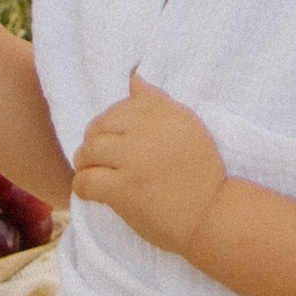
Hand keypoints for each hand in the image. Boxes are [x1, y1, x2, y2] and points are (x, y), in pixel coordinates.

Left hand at [68, 72, 226, 263]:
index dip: (112, 123)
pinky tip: (89, 191)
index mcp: (165, 113)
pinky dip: (81, 186)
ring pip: (89, 150)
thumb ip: (158, 102)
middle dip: (93, 141)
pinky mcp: (125, 189)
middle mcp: (148, 131)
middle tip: (97, 157)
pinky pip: (87, 180)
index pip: (121, 106)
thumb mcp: (188, 128)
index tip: (116, 140)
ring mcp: (135, 159)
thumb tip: (133, 79)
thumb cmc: (200, 175)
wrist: (213, 217)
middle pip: (100, 126)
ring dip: (85, 162)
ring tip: (91, 171)